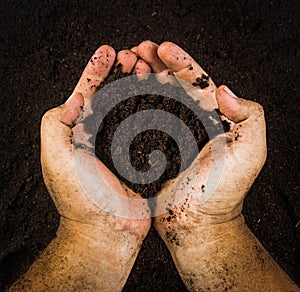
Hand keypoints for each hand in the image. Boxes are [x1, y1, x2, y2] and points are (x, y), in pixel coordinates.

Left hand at [11, 45, 150, 290]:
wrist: (108, 230)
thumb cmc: (81, 197)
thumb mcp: (57, 158)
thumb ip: (56, 124)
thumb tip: (76, 98)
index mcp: (79, 133)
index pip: (87, 93)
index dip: (96, 71)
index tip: (107, 51)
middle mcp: (101, 136)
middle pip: (112, 95)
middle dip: (121, 72)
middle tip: (134, 54)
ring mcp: (124, 145)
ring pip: (133, 107)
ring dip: (140, 85)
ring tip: (149, 66)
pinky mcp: (143, 155)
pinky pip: (150, 127)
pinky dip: (156, 109)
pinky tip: (164, 94)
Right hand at [136, 41, 297, 290]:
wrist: (197, 222)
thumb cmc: (223, 192)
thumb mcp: (250, 152)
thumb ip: (249, 116)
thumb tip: (224, 89)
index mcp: (213, 119)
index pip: (197, 82)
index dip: (181, 62)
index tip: (163, 48)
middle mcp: (191, 122)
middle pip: (172, 84)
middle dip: (157, 63)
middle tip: (139, 48)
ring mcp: (169, 134)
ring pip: (154, 98)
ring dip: (142, 77)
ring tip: (129, 62)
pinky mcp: (152, 148)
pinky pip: (140, 121)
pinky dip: (130, 103)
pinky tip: (121, 92)